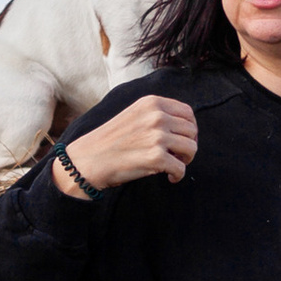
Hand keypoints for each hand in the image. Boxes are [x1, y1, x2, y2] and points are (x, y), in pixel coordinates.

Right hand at [54, 96, 198, 194]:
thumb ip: (156, 115)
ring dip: (185, 160)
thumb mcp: (134, 115)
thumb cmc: (110, 140)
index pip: (187, 112)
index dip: (190, 128)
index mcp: (152, 103)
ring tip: (173, 165)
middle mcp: (157, 116)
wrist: (89, 159)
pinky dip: (178, 175)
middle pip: (192, 131)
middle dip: (188, 145)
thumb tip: (184, 127)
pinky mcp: (156, 157)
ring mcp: (157, 136)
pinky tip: (170, 178)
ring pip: (191, 148)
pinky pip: (181, 168)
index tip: (183, 139)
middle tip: (178, 156)